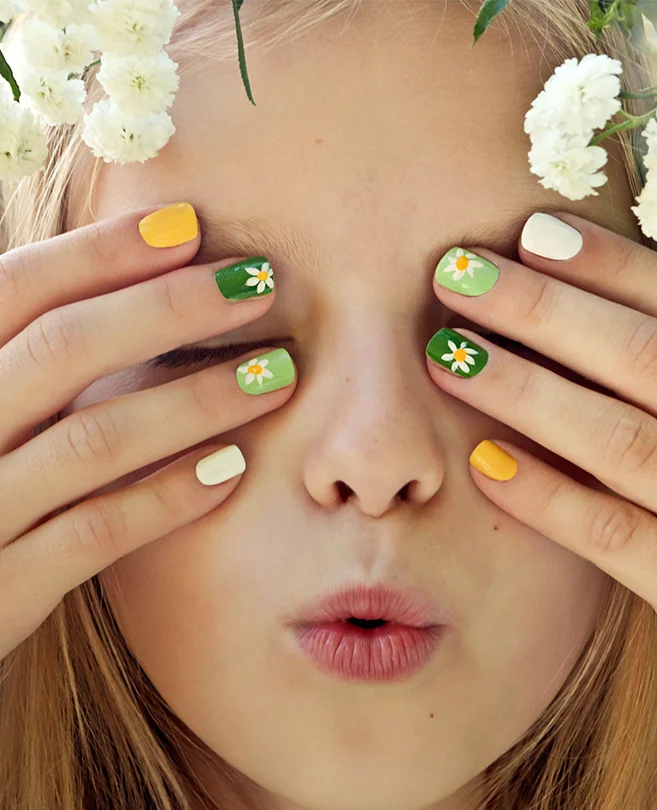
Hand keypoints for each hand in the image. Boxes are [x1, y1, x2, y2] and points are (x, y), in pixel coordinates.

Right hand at [0, 202, 295, 661]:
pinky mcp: (5, 590)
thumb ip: (33, 360)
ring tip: (277, 374)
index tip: (189, 226)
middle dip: (169, 310)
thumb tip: (135, 284)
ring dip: (195, 401)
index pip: (18, 290)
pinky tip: (233, 468)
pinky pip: (96, 533)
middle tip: (258, 286)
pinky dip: (168, 496)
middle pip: (62, 350)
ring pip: (93, 440)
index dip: (101, 252)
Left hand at [426, 211, 656, 671]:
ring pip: (628, 443)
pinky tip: (483, 463)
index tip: (528, 232)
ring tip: (448, 356)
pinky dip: (551, 497)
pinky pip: (620, 539)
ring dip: (528, 392)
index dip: (614, 266)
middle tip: (457, 275)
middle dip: (545, 311)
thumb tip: (570, 296)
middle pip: (651, 360)